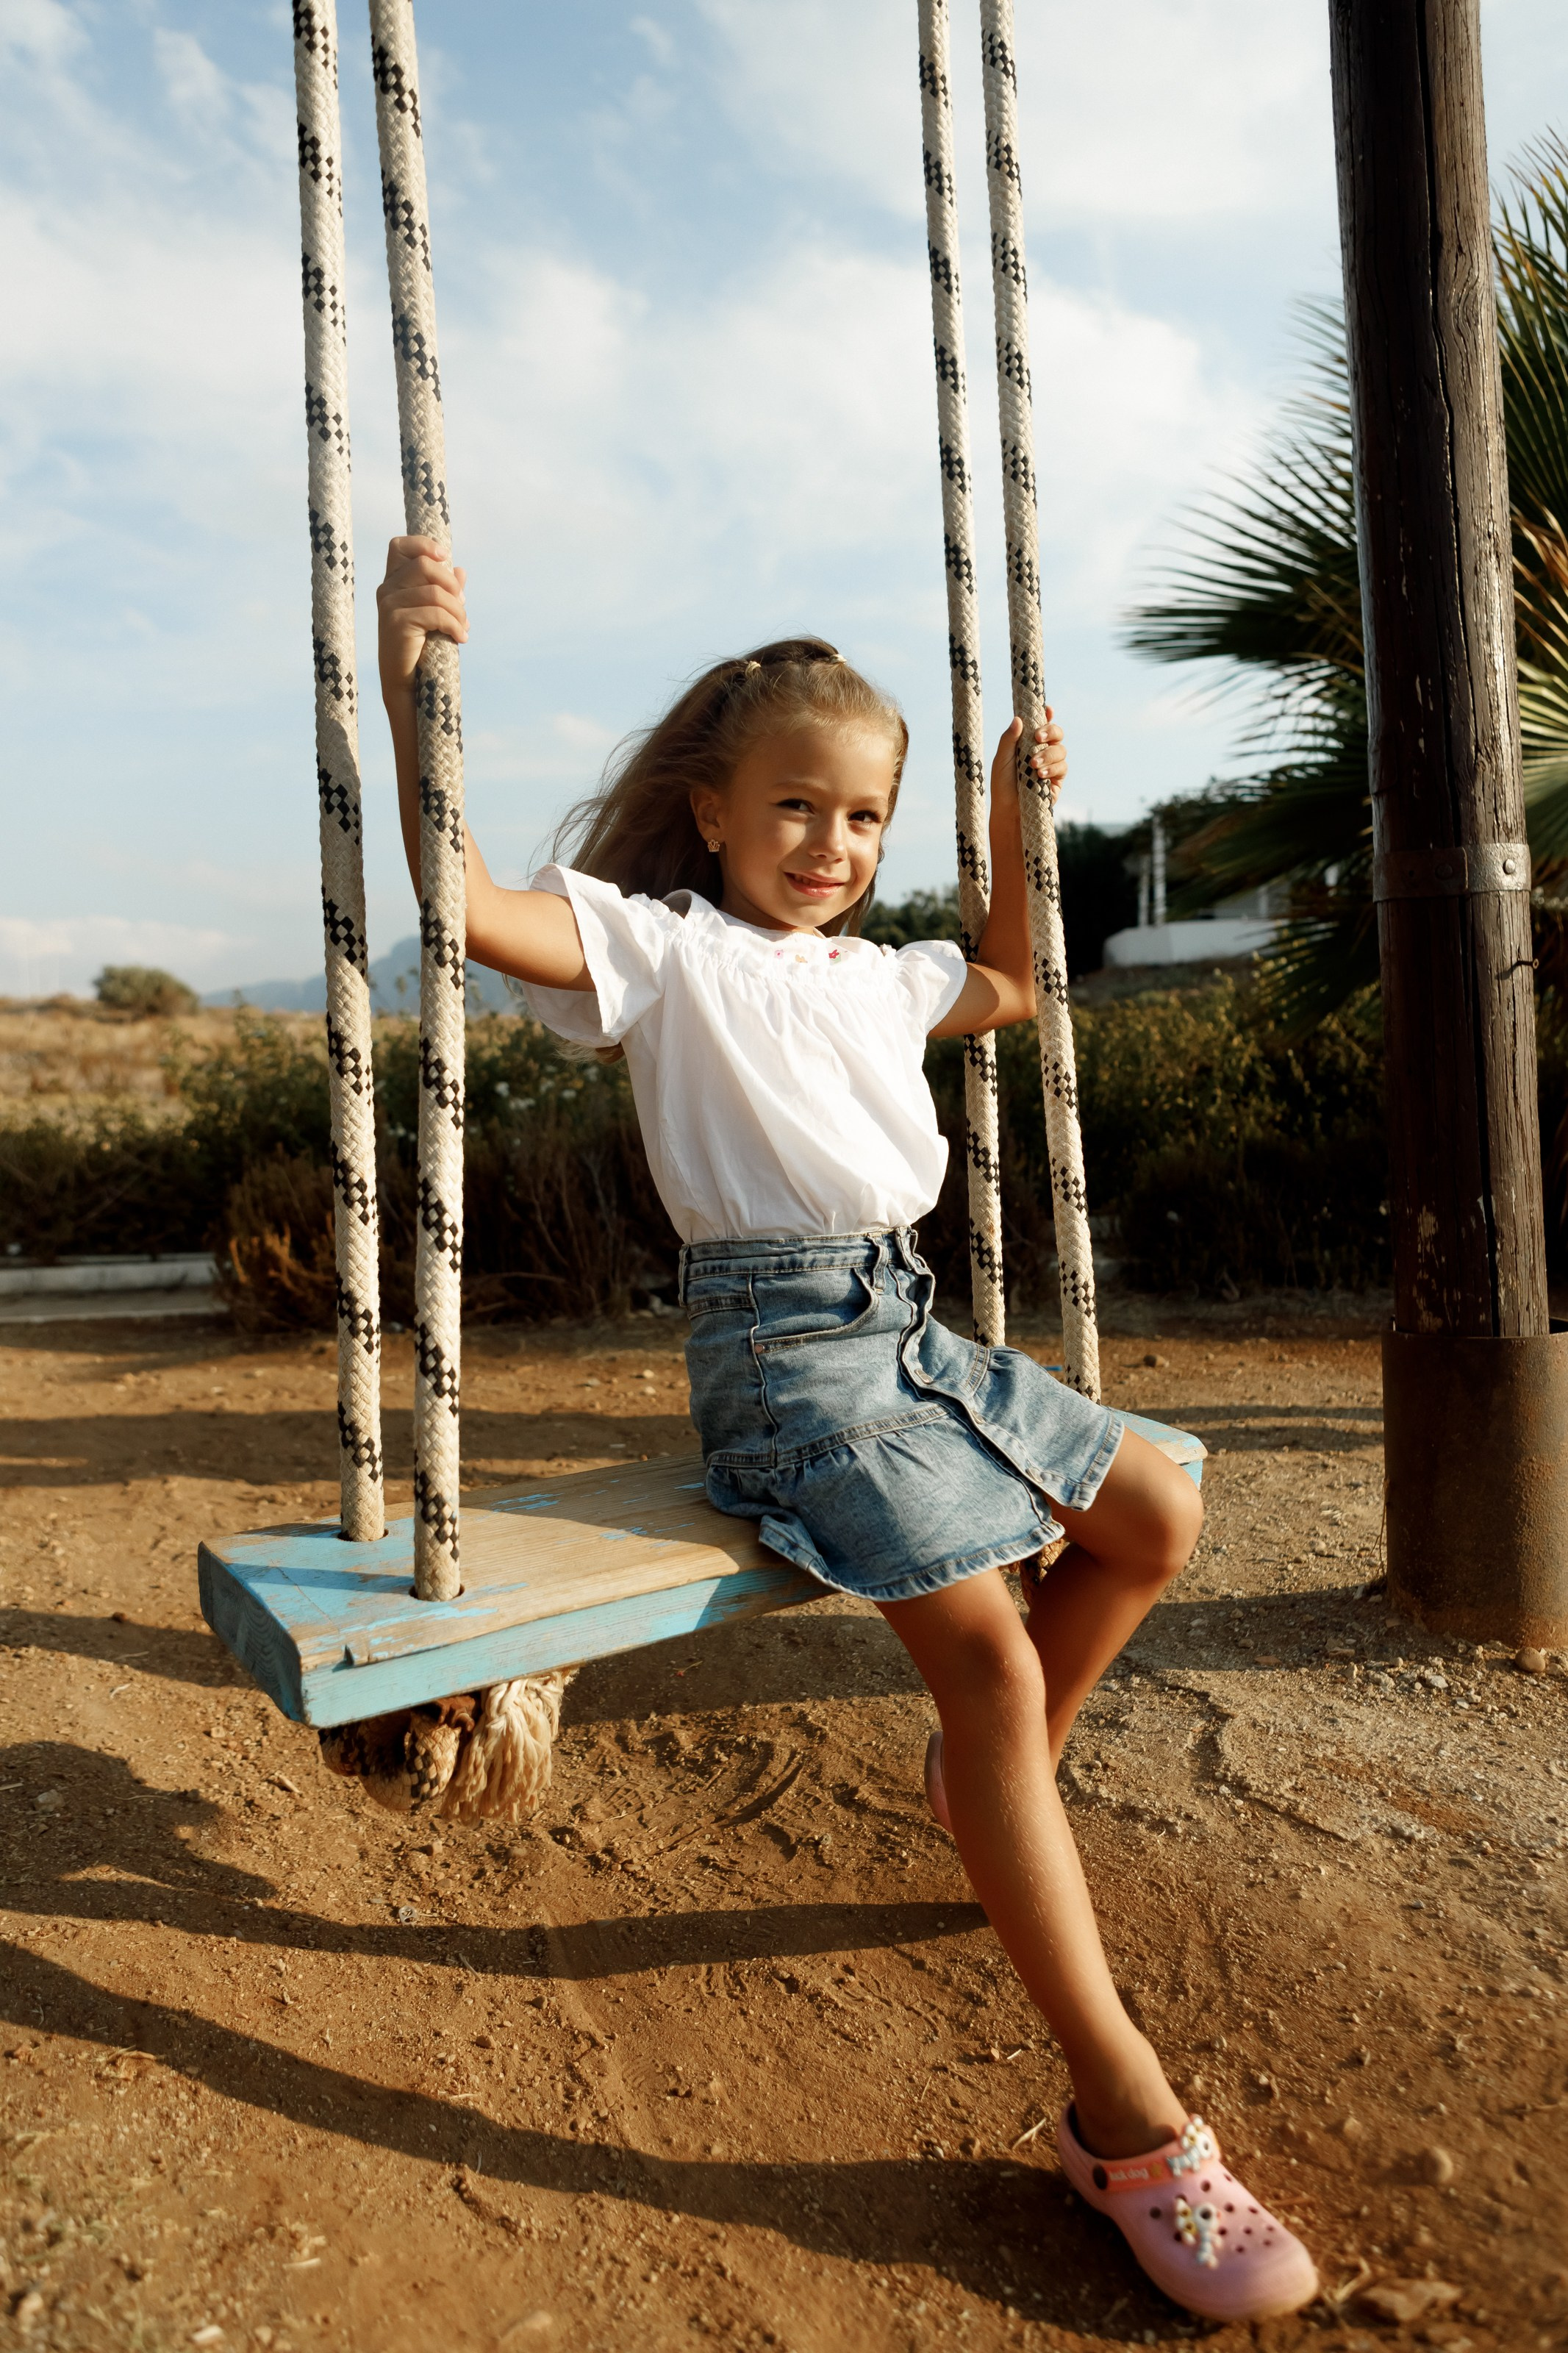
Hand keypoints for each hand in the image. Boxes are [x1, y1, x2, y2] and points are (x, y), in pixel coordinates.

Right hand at [376, 533, 467, 700]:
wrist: (407, 683)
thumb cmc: (421, 647)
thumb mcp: (434, 615)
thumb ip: (445, 591)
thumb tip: (461, 570)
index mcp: (393, 582)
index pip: (400, 546)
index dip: (424, 545)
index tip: (445, 558)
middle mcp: (386, 588)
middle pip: (424, 565)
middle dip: (451, 585)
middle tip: (463, 605)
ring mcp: (389, 604)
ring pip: (434, 592)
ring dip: (458, 611)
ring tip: (463, 628)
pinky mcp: (396, 621)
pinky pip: (436, 613)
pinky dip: (455, 625)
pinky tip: (461, 638)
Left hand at [991, 709, 1066, 807]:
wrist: (1009, 809)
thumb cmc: (1002, 784)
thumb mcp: (1001, 760)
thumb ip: (1008, 740)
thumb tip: (1018, 719)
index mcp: (1029, 742)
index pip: (1041, 724)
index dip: (1047, 715)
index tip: (1048, 710)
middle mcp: (1043, 750)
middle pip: (1057, 733)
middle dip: (1051, 731)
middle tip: (1038, 737)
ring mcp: (1052, 764)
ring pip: (1061, 750)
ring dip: (1048, 754)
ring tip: (1033, 765)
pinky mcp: (1057, 779)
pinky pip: (1062, 767)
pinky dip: (1052, 769)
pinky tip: (1040, 776)